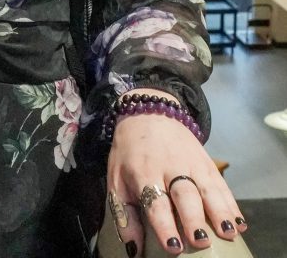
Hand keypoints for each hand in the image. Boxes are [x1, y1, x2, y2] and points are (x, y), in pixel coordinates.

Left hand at [107, 101, 246, 254]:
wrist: (147, 113)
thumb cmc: (129, 154)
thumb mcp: (117, 179)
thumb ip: (125, 216)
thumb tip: (134, 251)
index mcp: (143, 172)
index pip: (155, 201)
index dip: (164, 225)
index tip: (173, 247)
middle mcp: (169, 166)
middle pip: (184, 194)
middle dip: (193, 218)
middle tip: (201, 241)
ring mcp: (191, 162)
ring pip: (207, 187)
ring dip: (219, 211)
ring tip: (229, 232)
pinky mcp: (206, 161)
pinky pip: (221, 183)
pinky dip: (231, 203)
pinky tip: (239, 222)